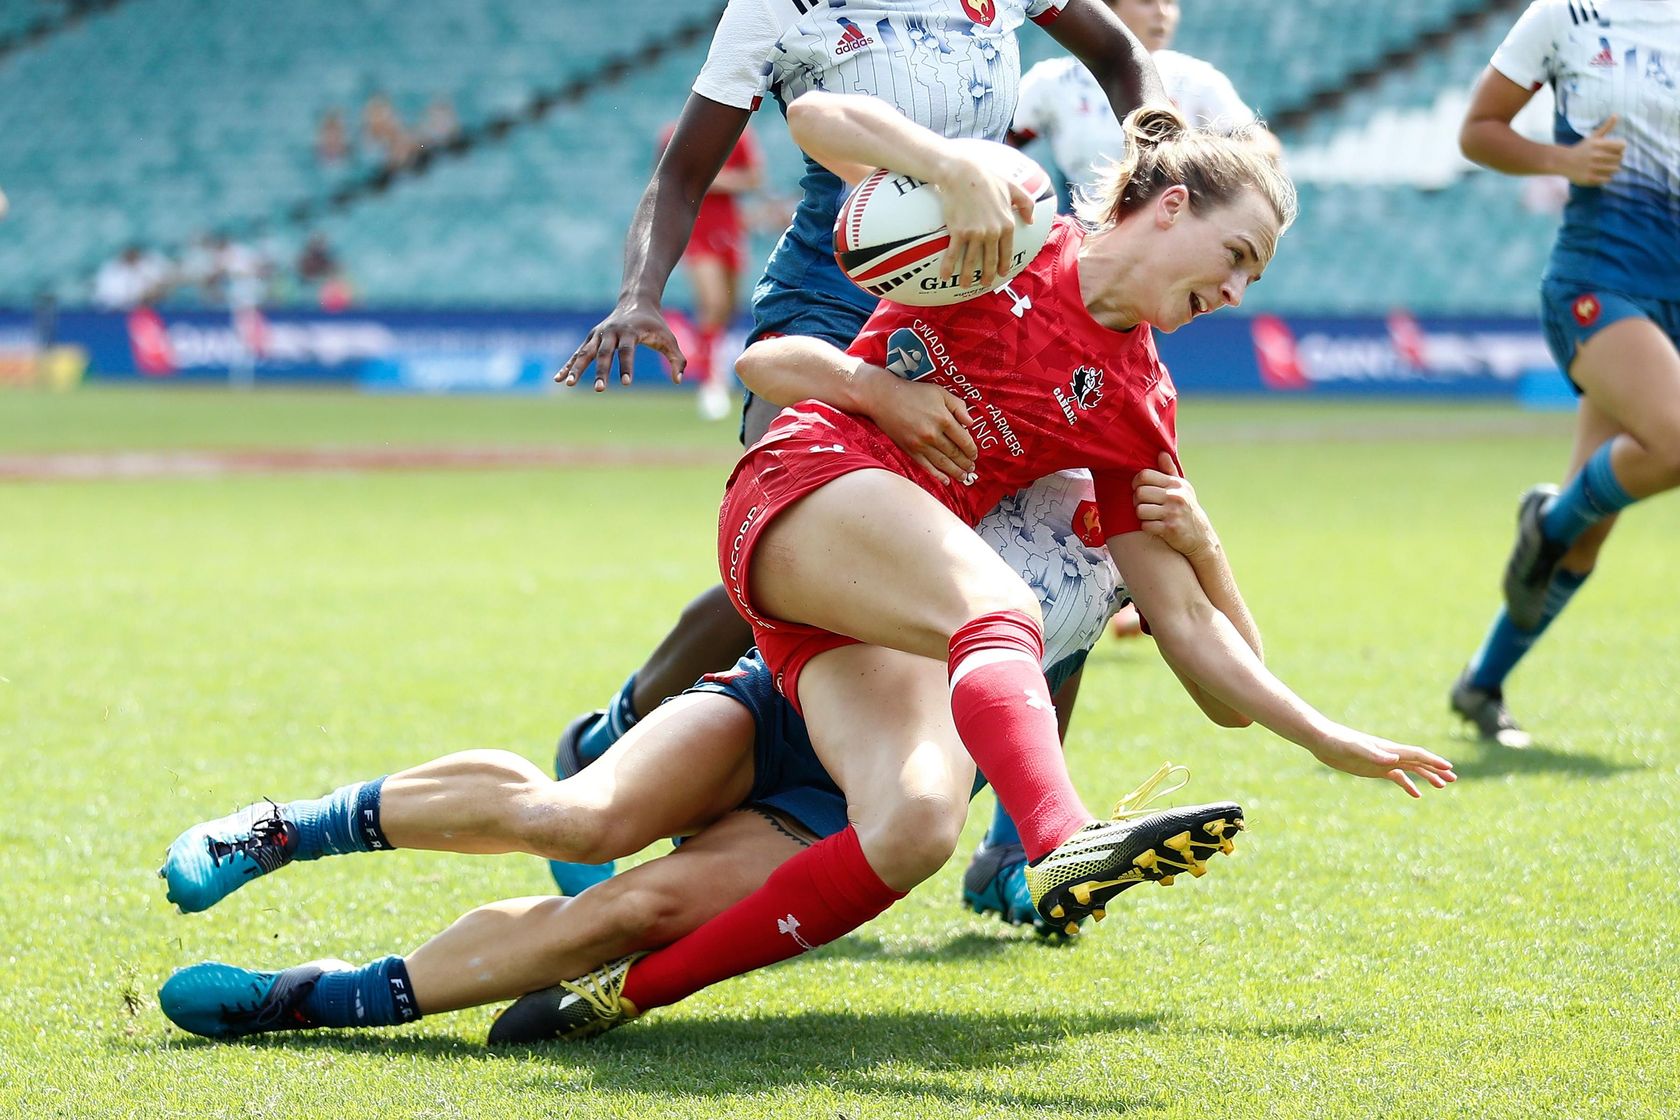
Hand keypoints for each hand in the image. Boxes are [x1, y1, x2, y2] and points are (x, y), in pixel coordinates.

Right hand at [556, 302, 684, 391]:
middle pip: (604, 353)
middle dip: (601, 372)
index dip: (626, 367)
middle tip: (600, 390)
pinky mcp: (591, 338)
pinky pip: (577, 353)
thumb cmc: (655, 324)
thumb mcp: (669, 339)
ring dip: (576, 369)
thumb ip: (676, 359)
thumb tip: (678, 381)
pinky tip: (558, 379)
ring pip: (585, 353)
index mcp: (630, 331)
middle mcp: (611, 332)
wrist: (636, 301)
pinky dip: (568, 365)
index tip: (626, 383)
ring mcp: (598, 334)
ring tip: (569, 385)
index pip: (627, 351)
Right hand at [860, 364, 977, 483]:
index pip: (964, 440)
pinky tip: (945, 481)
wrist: (884, 398)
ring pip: (943, 462)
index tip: (975, 455)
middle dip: (965, 463)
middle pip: (954, 453)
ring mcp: (921, 444)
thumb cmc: (913, 392)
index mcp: (944, 419)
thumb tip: (971, 423)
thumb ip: (958, 406)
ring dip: (955, 472)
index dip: (972, 450)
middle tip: (972, 469)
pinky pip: (926, 466)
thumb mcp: (940, 392)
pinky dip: (937, 475)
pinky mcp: (910, 450)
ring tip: (963, 477)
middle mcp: (933, 434)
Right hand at [932, 145, 1036, 290]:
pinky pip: (953, 254)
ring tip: (965, 285)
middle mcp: (992, 233)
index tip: (1002, 274)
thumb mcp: (1013, 188)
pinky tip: (944, 276)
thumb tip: (1031, 221)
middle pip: (990, 260)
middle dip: (987, 275)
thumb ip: (1026, 204)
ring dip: (967, 276)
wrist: (963, 173)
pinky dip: (948, 267)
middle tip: (984, 283)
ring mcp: (975, 234)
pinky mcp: (958, 232)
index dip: (1004, 264)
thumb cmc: (987, 178)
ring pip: (971, 261)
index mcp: (1007, 224)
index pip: (1006, 251)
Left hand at [1134, 452, 1215, 557]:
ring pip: (1140, 510)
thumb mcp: (1182, 488)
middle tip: (1143, 504)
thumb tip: (1162, 452)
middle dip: (1137, 500)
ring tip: (1149, 515)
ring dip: (1141, 515)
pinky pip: (1145, 525)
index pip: (1145, 475)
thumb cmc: (1186, 508)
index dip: (1136, 482)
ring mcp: (1173, 512)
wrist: (1200, 536)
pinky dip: (1147, 527)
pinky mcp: (1170, 528)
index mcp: (1175, 484)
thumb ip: (1170, 471)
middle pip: (1139, 493)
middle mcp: (1175, 496)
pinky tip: (1154, 526)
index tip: (1138, 488)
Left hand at [1307, 730, 1455, 797]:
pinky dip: (1408, 785)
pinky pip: (1397, 777)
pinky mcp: (1375, 769)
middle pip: (1419, 762)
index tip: (1449, 768)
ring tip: (1443, 786)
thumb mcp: (1355, 749)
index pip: (1416, 755)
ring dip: (1427, 776)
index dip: (1433, 761)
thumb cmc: (1338, 742)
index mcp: (1388, 749)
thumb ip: (1374, 754)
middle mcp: (1390, 754)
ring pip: (1411, 769)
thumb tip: (1395, 759)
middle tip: (1453, 779)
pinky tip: (1417, 795)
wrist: (1324, 741)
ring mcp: (1383, 762)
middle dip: (1436, 769)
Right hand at [1558, 116, 1624, 186]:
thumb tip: (1617, 114)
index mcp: (1599, 144)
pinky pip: (1608, 179)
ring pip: (1615, 169)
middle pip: (1620, 158)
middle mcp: (1596, 155)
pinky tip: (1600, 174)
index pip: (1622, 146)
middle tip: (1608, 160)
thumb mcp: (1593, 137)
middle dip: (1616, 159)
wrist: (1563, 162)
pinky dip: (1606, 177)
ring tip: (1604, 167)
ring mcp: (1593, 167)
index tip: (1613, 150)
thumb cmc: (1582, 149)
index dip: (1620, 148)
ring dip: (1612, 168)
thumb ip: (1606, 127)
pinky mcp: (1590, 178)